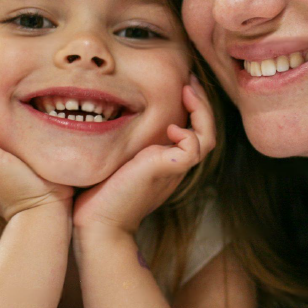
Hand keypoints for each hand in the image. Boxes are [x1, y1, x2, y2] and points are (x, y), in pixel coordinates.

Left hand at [72, 75, 215, 235]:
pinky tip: (171, 127)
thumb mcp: (117, 160)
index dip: (193, 108)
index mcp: (167, 163)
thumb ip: (126, 143)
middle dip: (202, 103)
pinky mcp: (167, 170)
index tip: (181, 86)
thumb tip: (107, 113)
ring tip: (188, 92)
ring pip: (208, 138)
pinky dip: (188, 133)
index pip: (194, 132)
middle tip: (190, 81)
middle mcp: (175, 166)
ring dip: (202, 112)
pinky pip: (194, 148)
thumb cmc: (100, 195)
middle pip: (207, 131)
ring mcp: (173, 170)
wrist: (99, 226)